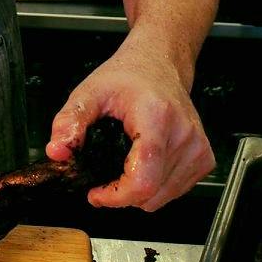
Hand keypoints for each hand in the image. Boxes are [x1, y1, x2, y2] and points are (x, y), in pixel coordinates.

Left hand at [45, 42, 212, 209]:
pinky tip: (144, 165)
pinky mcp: (204, 158)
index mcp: (156, 117)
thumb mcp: (89, 93)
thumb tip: (56, 152)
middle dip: (122, 194)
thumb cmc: (127, 78)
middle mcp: (183, 134)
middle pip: (152, 193)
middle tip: (105, 176)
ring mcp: (197, 148)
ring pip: (163, 197)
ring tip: (125, 165)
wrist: (159, 64)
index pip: (143, 179)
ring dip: (139, 192)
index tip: (96, 193)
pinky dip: (156, 187)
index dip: (116, 196)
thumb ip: (69, 122)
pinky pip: (176, 191)